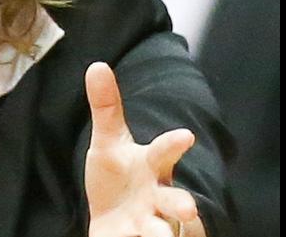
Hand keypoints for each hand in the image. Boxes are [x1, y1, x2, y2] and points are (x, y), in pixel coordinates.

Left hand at [84, 62, 204, 236]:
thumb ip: (105, 108)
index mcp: (151, 165)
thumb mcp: (107, 142)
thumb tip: (97, 65)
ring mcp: (149, 222)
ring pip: (162, 230)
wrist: (111, 220)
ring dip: (161, 233)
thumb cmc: (116, 177)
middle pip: (176, 200)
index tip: (186, 136)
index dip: (173, 144)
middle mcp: (157, 195)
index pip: (164, 152)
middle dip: (182, 204)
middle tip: (188, 209)